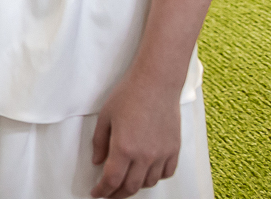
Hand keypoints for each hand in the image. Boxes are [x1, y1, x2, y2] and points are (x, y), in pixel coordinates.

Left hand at [90, 73, 181, 197]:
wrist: (156, 83)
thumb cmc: (128, 95)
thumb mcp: (105, 117)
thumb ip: (99, 142)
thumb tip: (97, 161)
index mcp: (124, 148)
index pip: (112, 180)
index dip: (102, 191)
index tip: (96, 193)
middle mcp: (144, 156)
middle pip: (130, 187)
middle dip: (117, 194)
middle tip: (108, 194)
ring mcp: (161, 154)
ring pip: (149, 183)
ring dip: (136, 186)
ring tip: (126, 182)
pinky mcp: (174, 149)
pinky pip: (166, 173)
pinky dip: (155, 177)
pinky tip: (147, 173)